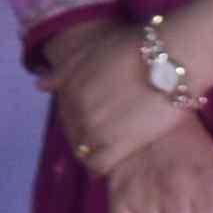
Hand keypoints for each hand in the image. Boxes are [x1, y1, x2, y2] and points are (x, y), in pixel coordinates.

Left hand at [49, 15, 187, 178]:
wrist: (172, 58)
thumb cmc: (139, 46)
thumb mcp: (93, 49)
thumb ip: (64, 69)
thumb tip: (39, 84)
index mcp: (69, 86)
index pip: (65, 113)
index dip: (79, 117)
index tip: (99, 116)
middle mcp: (76, 108)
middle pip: (74, 132)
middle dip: (87, 133)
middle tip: (111, 131)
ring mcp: (95, 128)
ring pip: (83, 150)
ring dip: (95, 149)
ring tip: (115, 145)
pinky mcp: (118, 144)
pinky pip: (98, 165)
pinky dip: (102, 166)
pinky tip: (116, 159)